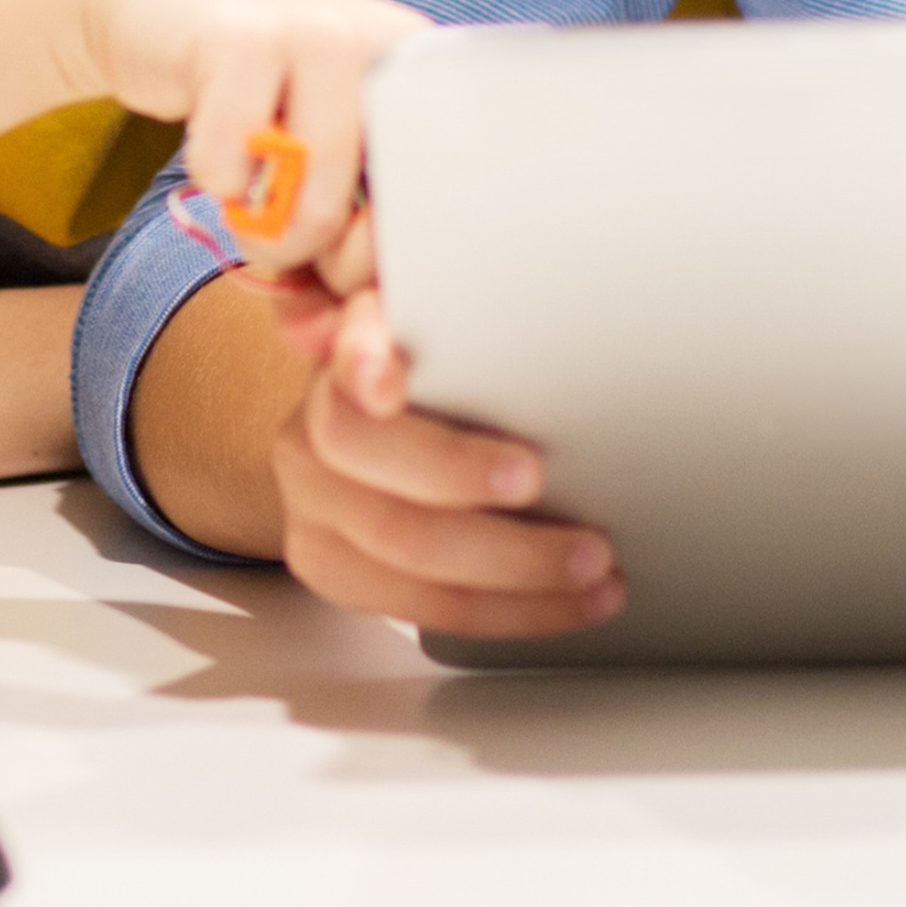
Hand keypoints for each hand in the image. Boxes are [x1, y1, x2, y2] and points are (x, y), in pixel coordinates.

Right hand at [0, 0, 424, 282]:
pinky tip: (211, 160)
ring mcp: (319, 34)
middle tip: (287, 251)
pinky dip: (211, 190)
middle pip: (389, 228)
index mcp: (428, 78)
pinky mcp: (241, 38)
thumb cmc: (256, 94)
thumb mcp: (323, 154)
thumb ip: (349, 243)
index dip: (396, 282)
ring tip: (247, 212)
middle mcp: (391, 49)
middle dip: (330, 272)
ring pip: (318, 208)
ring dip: (268, 242)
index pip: (449, 214)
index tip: (345, 291)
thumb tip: (364, 364)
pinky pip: (232, 173)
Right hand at [269, 294, 617, 638]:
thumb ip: (469, 331)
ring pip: (404, 557)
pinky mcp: (329, 567)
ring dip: (516, 577)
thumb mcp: (448, 346)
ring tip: (596, 572)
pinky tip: (566, 604)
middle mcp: (309, 436)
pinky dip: (505, 612)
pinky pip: (418, 607)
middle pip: (382, 476)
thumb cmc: (439, 390)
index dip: (361, 363)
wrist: (378, 440)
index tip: (391, 381)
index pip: (346, 359)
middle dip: (480, 503)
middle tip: (581, 527)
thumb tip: (539, 294)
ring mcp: (311, 509)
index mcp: (342, 364)